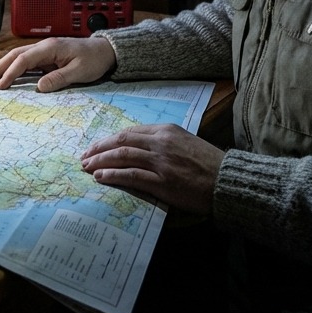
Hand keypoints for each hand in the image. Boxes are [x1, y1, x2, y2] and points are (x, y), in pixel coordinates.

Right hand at [0, 36, 115, 91]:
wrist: (105, 51)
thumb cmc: (94, 60)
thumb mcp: (80, 71)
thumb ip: (59, 78)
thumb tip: (39, 87)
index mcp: (50, 47)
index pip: (24, 59)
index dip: (11, 72)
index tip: (1, 86)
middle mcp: (44, 46)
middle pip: (16, 55)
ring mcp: (45, 51)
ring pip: (19, 57)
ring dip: (4, 67)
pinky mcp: (47, 57)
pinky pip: (27, 62)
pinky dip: (15, 68)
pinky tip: (8, 76)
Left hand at [80, 124, 223, 215]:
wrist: (227, 180)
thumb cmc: (208, 163)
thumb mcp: (185, 143)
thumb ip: (163, 142)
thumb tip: (138, 147)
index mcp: (166, 131)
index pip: (130, 131)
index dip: (109, 139)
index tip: (96, 146)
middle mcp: (161, 143)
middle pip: (121, 141)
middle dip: (99, 149)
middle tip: (84, 156)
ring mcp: (161, 162)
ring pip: (122, 156)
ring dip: (100, 161)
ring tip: (86, 167)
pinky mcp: (163, 181)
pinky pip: (131, 175)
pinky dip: (113, 175)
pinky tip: (100, 177)